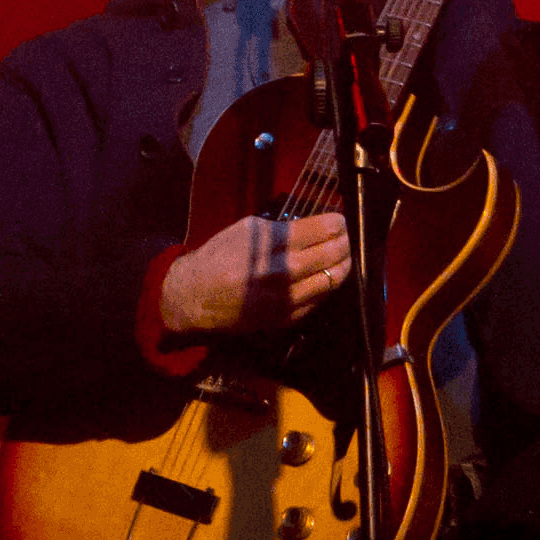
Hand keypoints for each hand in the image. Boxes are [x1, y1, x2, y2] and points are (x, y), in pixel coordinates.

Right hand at [159, 212, 351, 334]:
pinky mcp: (286, 318)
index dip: (337, 223)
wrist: (194, 297)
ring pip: (333, 280)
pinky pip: (319, 301)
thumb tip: (314, 225)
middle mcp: (283, 270)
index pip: (322, 230)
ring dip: (343, 265)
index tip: (340, 221)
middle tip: (346, 238)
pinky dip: (327, 286)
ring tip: (343, 257)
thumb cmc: (218, 257)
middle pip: (333, 254)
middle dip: (345, 243)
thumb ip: (281, 227)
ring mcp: (287, 297)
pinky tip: (326, 277)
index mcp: (272, 243)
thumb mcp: (246, 229)